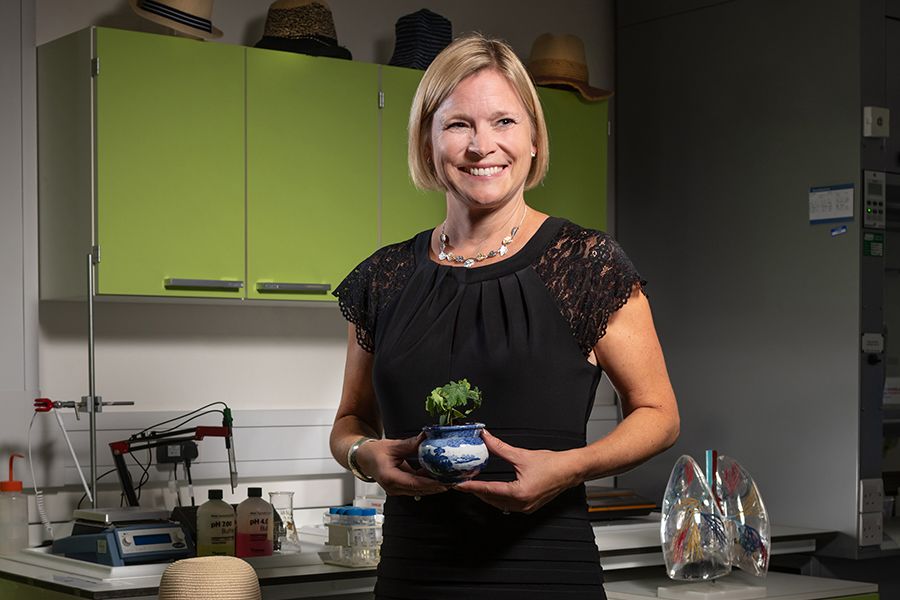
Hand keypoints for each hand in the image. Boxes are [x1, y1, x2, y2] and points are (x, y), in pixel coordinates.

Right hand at [356, 433, 449, 496]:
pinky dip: (427, 483)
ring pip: (419, 490)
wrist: (364, 459)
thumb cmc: (374, 452)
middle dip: (437, 486)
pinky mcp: (400, 489)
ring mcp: (396, 490)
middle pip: (419, 489)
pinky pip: (416, 487)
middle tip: (453, 480)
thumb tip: (426, 438)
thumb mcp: (393, 445)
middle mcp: (393, 487)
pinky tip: (438, 476)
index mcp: (389, 477)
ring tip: (449, 479)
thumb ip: (410, 444)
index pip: (414, 483)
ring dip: (434, 485)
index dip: (431, 483)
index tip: (444, 482)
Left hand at [453, 429, 580, 513]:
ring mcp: (526, 508)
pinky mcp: (529, 507)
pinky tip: (492, 490)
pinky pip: (507, 505)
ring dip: (486, 496)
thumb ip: (499, 448)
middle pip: (491, 499)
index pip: (488, 490)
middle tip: (463, 482)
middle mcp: (522, 504)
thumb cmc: (553, 465)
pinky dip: (497, 498)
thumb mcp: (521, 455)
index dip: (471, 487)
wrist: (571, 470)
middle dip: (476, 491)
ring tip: (475, 485)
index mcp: (519, 493)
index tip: (459, 484)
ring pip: (498, 504)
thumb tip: (486, 438)